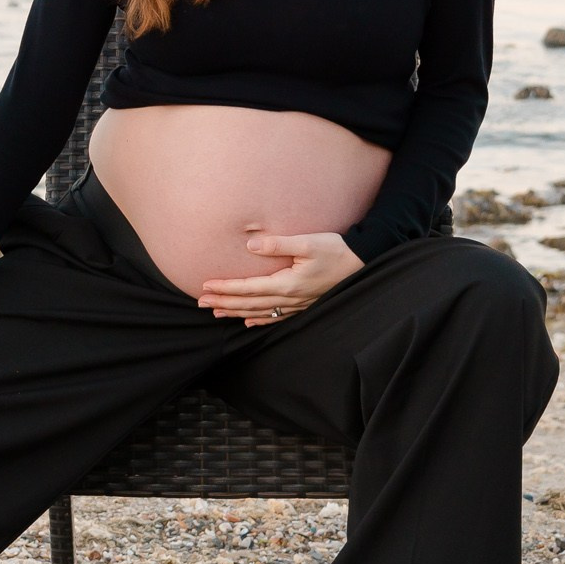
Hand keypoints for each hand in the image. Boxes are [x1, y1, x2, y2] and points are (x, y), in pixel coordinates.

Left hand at [198, 231, 363, 327]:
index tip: (205, 287)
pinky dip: (260, 320)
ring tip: (216, 312)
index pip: (248, 288)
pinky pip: (277, 317)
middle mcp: (290, 298)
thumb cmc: (337, 250)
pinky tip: (248, 322)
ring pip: (260, 312)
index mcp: (288, 283)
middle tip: (201, 303)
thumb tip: (250, 245)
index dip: (226, 288)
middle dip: (224, 303)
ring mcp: (297, 304)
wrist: (363, 263)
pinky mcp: (304, 304)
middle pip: (249, 303)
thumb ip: (279, 244)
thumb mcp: (309, 242)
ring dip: (236, 312)